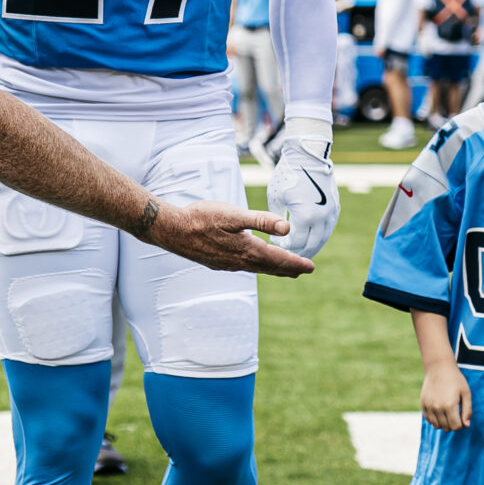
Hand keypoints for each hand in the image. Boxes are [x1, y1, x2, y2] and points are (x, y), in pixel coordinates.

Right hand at [141, 196, 313, 276]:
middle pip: (271, 268)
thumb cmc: (202, 218)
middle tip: (304, 270)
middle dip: (289, 269)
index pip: (279, 259)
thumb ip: (261, 220)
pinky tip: (253, 263)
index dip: (296, 262)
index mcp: (247, 250)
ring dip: (274, 269)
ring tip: (285, 270)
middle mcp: (240, 261)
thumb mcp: (234, 215)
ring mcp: (228, 264)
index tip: (311, 267)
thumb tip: (287, 228)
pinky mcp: (218, 263)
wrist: (172, 230)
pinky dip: (257, 267)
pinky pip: (244, 268)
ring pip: (257, 269)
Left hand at [264, 118, 340, 260]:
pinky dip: (319, 236)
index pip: (295, 243)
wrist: (308, 156)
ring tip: (299, 250)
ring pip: (322, 239)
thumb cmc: (287, 175)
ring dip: (311, 247)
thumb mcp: (276, 199)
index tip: (276, 247)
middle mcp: (321, 218)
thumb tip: (277, 236)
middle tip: (287, 256)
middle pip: (311, 246)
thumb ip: (277, 220)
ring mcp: (330, 213)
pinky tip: (310, 238)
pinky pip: (328, 229)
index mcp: (304, 216)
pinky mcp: (335, 208)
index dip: (285, 249)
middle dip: (298, 253)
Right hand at [422, 361, 471, 430]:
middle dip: (453, 424)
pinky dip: (435, 419)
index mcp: (450, 405)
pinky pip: (429, 419)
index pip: (455, 427)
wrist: (439, 367)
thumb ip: (467, 410)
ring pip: (436, 426)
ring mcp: (429, 406)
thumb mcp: (466, 393)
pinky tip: (440, 411)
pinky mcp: (423, 404)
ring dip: (443, 423)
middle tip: (456, 413)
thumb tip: (466, 425)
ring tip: (448, 413)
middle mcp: (438, 408)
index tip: (462, 416)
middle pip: (446, 428)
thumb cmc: (455, 380)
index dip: (461, 424)